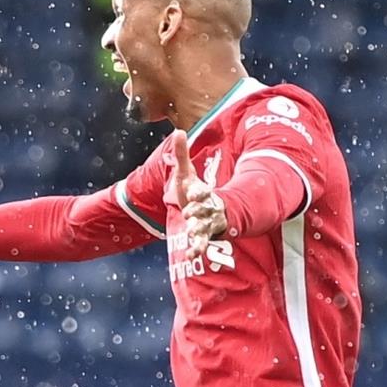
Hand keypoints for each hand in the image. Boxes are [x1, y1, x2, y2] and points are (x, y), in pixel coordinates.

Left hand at [168, 130, 225, 259]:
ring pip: (205, 227)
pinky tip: (191, 255)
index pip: (203, 192)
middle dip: (198, 211)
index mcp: (203, 193)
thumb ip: (182, 155)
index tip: (194, 192)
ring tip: (192, 236)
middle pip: (205, 210)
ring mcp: (207, 223)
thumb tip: (178, 131)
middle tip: (189, 213)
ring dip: (199, 231)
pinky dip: (198, 248)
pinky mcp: (204, 236)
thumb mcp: (187, 174)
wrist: (207, 209)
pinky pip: (202, 242)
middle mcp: (208, 208)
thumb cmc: (195, 191)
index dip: (199, 192)